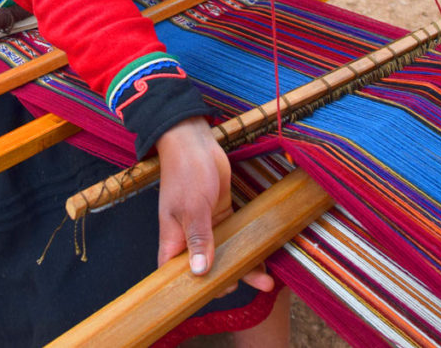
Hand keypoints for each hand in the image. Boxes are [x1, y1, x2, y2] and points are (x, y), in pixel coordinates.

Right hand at [155, 117, 274, 292]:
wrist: (194, 141)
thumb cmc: (186, 173)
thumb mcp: (193, 208)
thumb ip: (198, 239)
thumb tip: (199, 272)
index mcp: (173, 240)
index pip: (177, 276)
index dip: (193, 291)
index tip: (216, 297)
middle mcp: (188, 237)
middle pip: (207, 269)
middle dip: (228, 281)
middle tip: (252, 286)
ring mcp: (206, 226)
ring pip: (224, 254)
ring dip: (244, 265)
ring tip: (267, 281)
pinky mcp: (220, 213)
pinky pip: (234, 236)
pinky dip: (246, 245)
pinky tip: (263, 255)